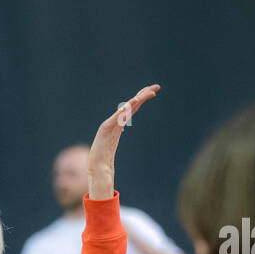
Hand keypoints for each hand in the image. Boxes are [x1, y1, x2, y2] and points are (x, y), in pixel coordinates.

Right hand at [87, 84, 159, 198]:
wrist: (97, 167)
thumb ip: (118, 132)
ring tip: (148, 94)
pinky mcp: (105, 130)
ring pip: (126, 110)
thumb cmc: (105, 157)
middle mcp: (115, 121)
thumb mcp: (115, 141)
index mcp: (119, 122)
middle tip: (157, 87)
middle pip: (131, 105)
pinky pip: (115, 119)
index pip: (133, 107)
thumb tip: (122, 128)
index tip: (154, 91)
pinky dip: (121, 112)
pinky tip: (128, 106)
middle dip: (144, 94)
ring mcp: (110, 124)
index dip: (142, 98)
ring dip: (137, 100)